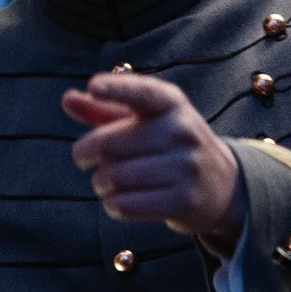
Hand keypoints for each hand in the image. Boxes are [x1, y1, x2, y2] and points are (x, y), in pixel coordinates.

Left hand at [64, 73, 244, 249]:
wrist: (222, 186)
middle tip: (84, 160)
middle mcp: (182, 131)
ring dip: (99, 183)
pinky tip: (117, 201)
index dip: (116, 89)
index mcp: (172, 104)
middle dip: (86, 154)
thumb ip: (106, 110)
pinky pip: (126, 204)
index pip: (143, 92)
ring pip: (114, 176)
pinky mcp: (182, 200)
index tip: (94, 86)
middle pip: (109, 144)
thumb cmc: (170, 147)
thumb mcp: (146, 121)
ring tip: (106, 182)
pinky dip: (111, 205)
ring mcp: (185, 166)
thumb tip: (68, 99)